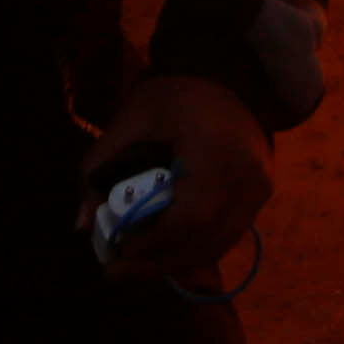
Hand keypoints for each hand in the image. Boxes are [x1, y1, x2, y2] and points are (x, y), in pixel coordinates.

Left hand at [81, 71, 274, 288]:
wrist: (229, 72)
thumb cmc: (175, 93)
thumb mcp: (131, 119)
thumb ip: (100, 166)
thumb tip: (81, 225)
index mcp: (215, 152)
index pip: (189, 216)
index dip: (153, 242)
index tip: (119, 249)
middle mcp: (246, 176)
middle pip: (204, 240)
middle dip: (157, 262)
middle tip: (117, 271)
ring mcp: (260, 187)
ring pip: (218, 244)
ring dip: (176, 261)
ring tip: (136, 265)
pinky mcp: (262, 193)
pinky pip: (229, 234)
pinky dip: (196, 247)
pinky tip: (166, 249)